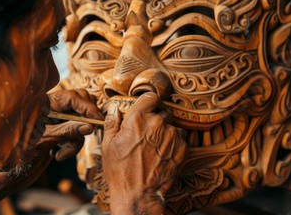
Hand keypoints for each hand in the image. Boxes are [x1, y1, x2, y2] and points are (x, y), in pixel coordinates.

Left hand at [0, 90, 102, 213]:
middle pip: (79, 103)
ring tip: (63, 153)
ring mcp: (55, 122)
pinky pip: (74, 135)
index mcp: (43, 104)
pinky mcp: (58, 134)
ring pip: (79, 122)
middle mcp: (50, 110)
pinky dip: (71, 146)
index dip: (86, 106)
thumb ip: (67, 131)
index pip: (71, 96)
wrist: (9, 175)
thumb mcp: (44, 141)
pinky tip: (58, 156)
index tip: (96, 120)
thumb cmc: (18, 155)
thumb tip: (88, 125)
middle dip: (84, 119)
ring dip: (76, 140)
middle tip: (87, 131)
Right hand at [101, 92, 186, 213]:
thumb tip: (114, 108)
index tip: (147, 107)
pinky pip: (180, 139)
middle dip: (155, 120)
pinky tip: (162, 155)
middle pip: (161, 112)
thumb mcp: (108, 145)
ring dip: (165, 132)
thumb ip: (112, 123)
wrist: (138, 194)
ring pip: (172, 126)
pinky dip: (173, 144)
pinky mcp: (182, 148)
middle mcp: (157, 123)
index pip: (150, 97)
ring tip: (155, 147)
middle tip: (146, 135)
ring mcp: (172, 136)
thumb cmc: (120, 171)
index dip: (148, 101)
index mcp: (138, 119)